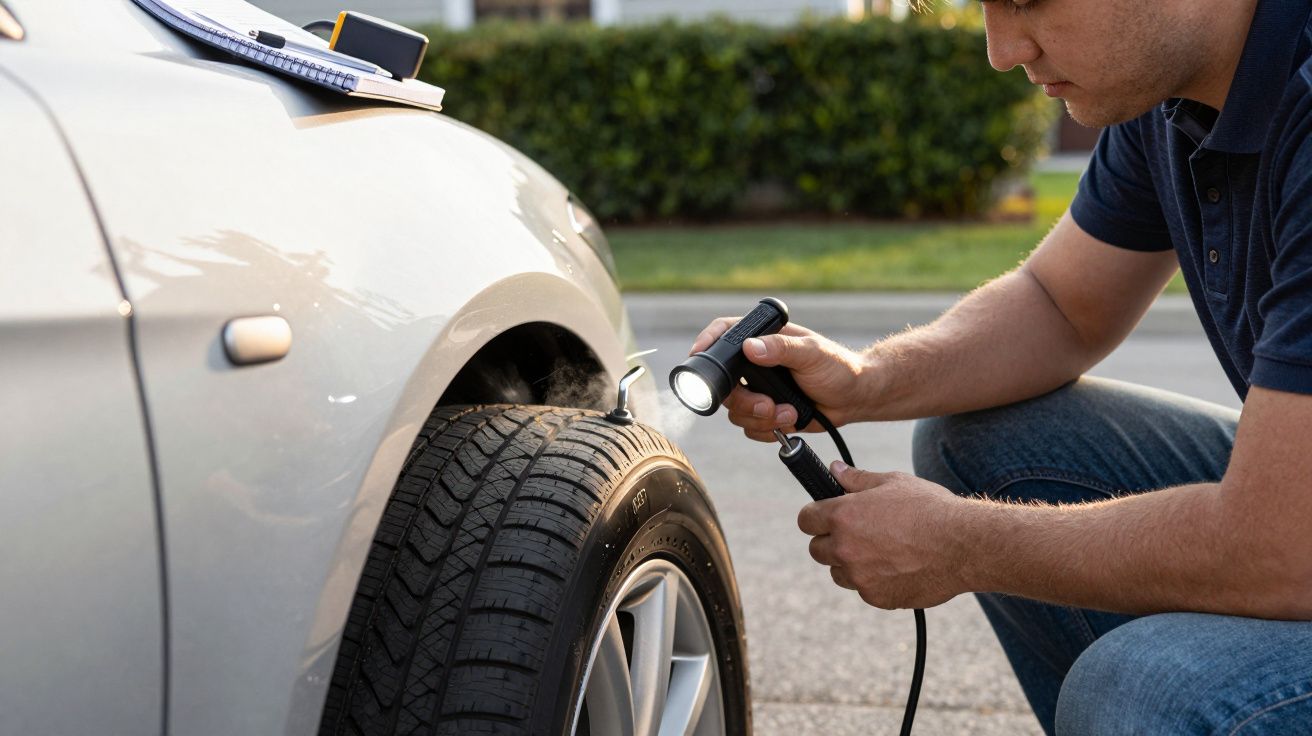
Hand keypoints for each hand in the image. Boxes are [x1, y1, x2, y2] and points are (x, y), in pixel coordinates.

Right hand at [689, 318, 871, 440]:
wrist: (855, 398)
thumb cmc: (839, 367)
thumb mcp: (812, 353)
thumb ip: (781, 349)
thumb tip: (750, 348)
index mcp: (762, 340)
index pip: (723, 334)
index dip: (706, 343)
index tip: (698, 356)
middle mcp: (755, 364)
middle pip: (723, 385)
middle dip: (744, 402)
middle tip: (767, 405)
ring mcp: (758, 389)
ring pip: (735, 411)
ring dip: (760, 418)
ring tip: (789, 414)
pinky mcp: (765, 412)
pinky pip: (749, 427)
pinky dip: (767, 430)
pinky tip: (790, 422)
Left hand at [798, 463, 967, 609]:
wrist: (964, 545)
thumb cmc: (930, 508)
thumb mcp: (892, 483)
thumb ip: (856, 479)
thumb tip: (834, 469)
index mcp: (843, 516)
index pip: (805, 520)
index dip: (815, 516)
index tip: (824, 517)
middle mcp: (845, 548)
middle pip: (816, 550)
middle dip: (830, 542)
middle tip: (856, 534)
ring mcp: (860, 577)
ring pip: (838, 573)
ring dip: (850, 564)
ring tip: (881, 551)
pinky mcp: (877, 597)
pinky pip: (864, 590)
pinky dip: (874, 581)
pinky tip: (897, 567)